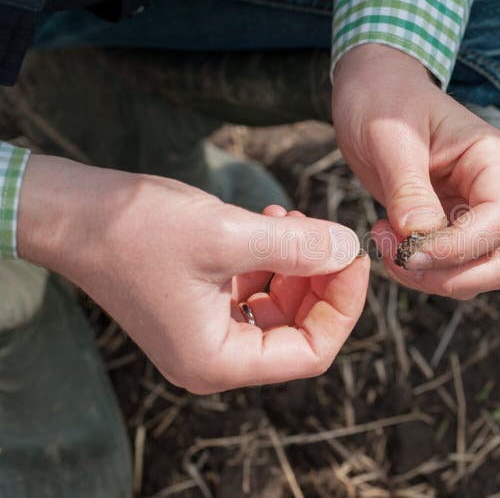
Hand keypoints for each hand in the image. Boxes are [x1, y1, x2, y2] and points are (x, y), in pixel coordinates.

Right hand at [18, 155, 369, 393]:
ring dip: (297, 263)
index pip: (310, 353)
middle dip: (320, 279)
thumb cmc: (135, 230)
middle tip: (326, 233)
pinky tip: (272, 220)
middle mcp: (213, 357)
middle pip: (298, 329)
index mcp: (217, 362)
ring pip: (280, 305)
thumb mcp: (228, 236)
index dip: (343, 306)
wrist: (71, 212)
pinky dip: (271, 258)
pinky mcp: (199, 303)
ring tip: (290, 219)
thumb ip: (298, 248)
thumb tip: (349, 248)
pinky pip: (254, 288)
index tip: (355, 258)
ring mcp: (205, 330)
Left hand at [333, 44, 499, 299]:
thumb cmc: (382, 100)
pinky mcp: (451, 226)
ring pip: (480, 273)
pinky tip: (389, 241)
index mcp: (492, 160)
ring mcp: (475, 212)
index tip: (407, 252)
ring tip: (386, 245)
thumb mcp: (389, 138)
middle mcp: (494, 191)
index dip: (457, 249)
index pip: (498, 223)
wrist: (372, 89)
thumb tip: (420, 238)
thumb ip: (408, 189)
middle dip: (450, 275)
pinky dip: (422, 271)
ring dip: (433, 278)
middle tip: (397, 257)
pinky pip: (451, 268)